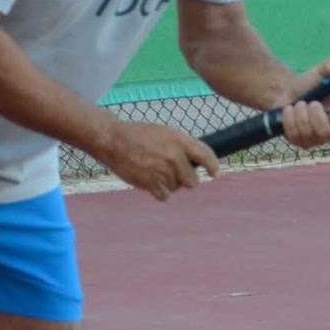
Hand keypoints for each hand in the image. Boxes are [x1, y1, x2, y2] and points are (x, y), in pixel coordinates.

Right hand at [98, 122, 220, 200]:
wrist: (114, 141)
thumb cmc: (138, 135)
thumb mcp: (164, 133)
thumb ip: (181, 146)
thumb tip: (194, 162)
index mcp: (179, 140)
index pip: (205, 155)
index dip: (213, 166)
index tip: (215, 174)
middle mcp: (174, 156)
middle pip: (192, 181)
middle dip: (185, 179)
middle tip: (173, 172)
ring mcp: (164, 171)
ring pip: (176, 188)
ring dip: (168, 184)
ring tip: (154, 171)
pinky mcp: (152, 183)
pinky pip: (164, 196)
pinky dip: (159, 192)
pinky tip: (150, 181)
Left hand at [279, 58, 329, 148]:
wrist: (289, 90)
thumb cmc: (312, 82)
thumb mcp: (323, 69)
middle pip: (325, 134)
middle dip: (315, 116)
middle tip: (312, 102)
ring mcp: (314, 139)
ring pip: (308, 135)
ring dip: (300, 115)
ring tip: (299, 103)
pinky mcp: (298, 141)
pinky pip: (294, 136)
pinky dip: (289, 120)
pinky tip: (289, 110)